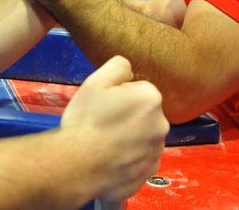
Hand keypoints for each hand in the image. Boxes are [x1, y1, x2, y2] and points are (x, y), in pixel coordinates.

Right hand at [60, 56, 168, 201]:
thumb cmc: (86, 121)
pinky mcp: (149, 172)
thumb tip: (129, 71)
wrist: (77, 166)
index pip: (137, 89)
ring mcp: (156, 151)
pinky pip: (140, 159)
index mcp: (151, 98)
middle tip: (103, 123)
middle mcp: (161, 124)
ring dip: (129, 137)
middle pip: (143, 113)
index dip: (118, 95)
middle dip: (127, 115)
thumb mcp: (95, 81)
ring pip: (142, 136)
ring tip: (104, 143)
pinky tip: (110, 159)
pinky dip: (129, 158)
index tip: (104, 105)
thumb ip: (118, 66)